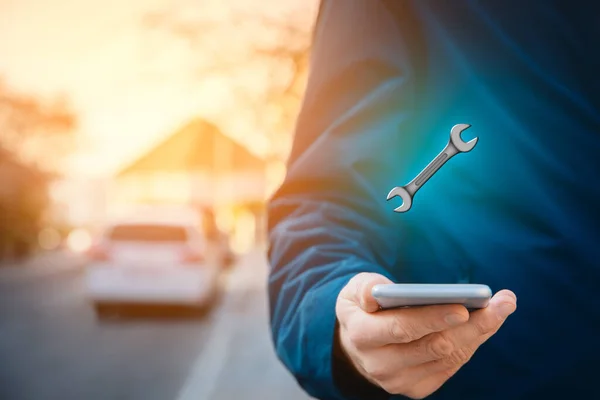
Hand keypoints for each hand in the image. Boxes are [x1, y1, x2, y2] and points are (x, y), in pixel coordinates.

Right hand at [335, 273, 516, 398]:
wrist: (356, 344)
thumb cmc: (362, 308)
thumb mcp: (355, 290)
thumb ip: (365, 287)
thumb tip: (375, 294)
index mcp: (361, 335)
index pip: (402, 328)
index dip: (433, 319)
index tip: (463, 308)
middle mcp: (379, 364)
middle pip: (435, 346)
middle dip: (472, 324)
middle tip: (502, 303)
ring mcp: (399, 381)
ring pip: (448, 356)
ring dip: (479, 332)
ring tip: (502, 308)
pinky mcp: (416, 388)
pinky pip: (451, 366)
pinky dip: (471, 344)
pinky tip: (486, 324)